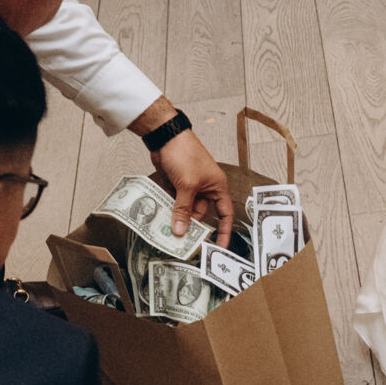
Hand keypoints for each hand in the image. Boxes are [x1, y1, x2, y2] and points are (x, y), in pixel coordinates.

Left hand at [151, 128, 234, 242]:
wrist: (165, 137)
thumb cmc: (185, 154)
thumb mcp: (186, 185)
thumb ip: (183, 210)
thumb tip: (180, 231)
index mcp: (216, 187)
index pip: (225, 213)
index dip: (223, 231)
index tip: (219, 247)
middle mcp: (205, 188)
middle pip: (200, 215)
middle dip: (191, 226)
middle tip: (180, 241)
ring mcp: (189, 187)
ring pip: (185, 210)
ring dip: (177, 219)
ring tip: (167, 232)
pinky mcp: (176, 185)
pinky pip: (174, 203)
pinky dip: (168, 210)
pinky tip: (160, 219)